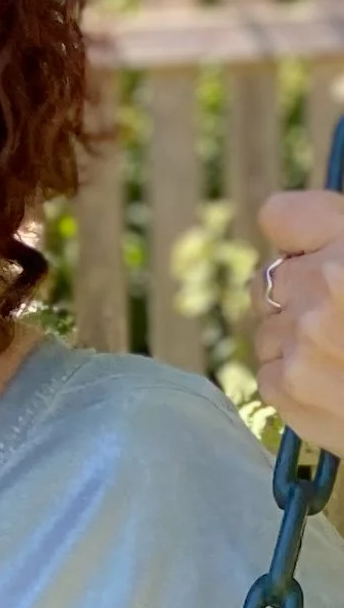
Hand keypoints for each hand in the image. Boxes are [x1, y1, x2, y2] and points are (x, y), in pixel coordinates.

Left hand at [253, 190, 343, 457]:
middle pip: (271, 278)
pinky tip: (341, 391)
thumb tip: (319, 253)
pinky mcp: (287, 387)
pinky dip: (298, 384)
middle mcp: (321, 284)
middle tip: (342, 323)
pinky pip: (271, 375)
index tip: (312, 257)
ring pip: (270, 331)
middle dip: (299, 297)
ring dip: (298, 344)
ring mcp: (299, 338)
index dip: (297, 241)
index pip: (279, 216)